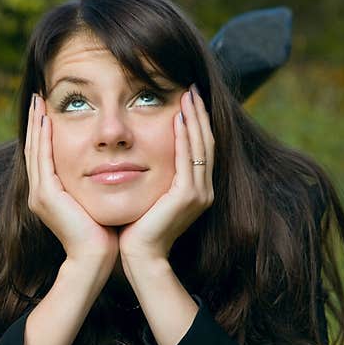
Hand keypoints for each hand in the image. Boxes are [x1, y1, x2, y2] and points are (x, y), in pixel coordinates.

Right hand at [25, 94, 118, 266]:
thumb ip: (93, 182)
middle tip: (38, 96)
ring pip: (34, 150)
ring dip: (37, 124)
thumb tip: (108, 164)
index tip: (48, 108)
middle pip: (33, 148)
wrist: (95, 257)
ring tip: (40, 101)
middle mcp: (38, 193)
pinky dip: (44, 138)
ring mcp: (39, 194)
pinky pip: (43, 159)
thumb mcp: (95, 200)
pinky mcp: (47, 195)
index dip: (43, 131)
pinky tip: (48, 119)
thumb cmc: (102, 233)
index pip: (42, 155)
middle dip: (36, 122)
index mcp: (48, 194)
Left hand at [118, 85, 214, 263]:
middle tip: (191, 88)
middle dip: (199, 114)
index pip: (200, 148)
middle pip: (206, 142)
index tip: (187, 98)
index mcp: (196, 190)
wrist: (140, 256)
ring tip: (187, 96)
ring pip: (200, 147)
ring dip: (194, 119)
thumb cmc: (137, 228)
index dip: (197, 122)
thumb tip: (143, 153)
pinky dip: (184, 138)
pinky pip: (187, 160)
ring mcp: (199, 194)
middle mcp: (204, 190)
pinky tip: (178, 119)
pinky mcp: (187, 197)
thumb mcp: (150, 195)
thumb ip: (155, 176)